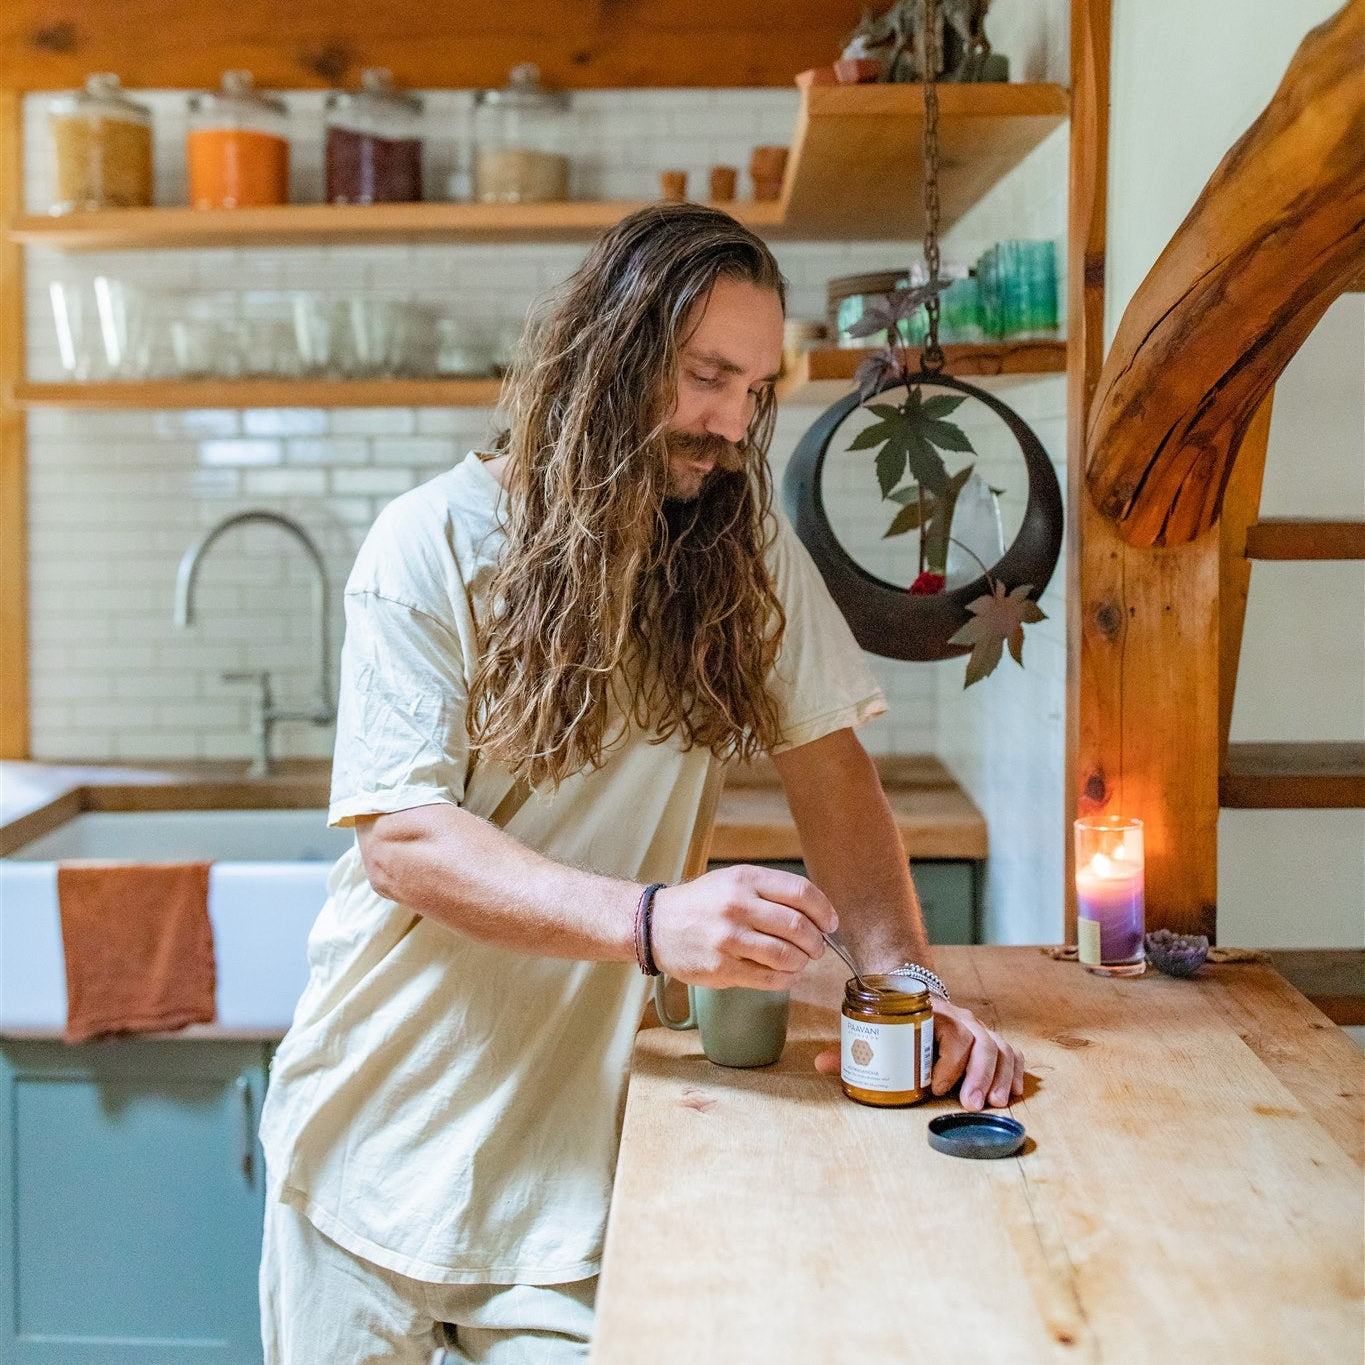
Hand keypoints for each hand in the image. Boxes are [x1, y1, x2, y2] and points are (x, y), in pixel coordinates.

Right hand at [650, 864, 836, 990]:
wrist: (656, 925)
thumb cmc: (702, 903)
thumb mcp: (733, 881)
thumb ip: (770, 892)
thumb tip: (816, 915)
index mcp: (744, 879)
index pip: (800, 893)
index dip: (824, 910)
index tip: (830, 923)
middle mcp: (737, 906)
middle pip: (798, 926)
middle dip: (817, 941)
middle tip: (817, 947)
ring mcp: (729, 939)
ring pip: (787, 955)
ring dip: (803, 962)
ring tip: (800, 961)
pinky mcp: (722, 968)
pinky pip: (769, 979)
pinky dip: (787, 980)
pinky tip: (786, 976)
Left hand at [814, 998, 1024, 1110]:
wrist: (913, 992)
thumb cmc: (894, 1021)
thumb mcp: (874, 1031)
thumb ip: (851, 1048)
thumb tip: (819, 1062)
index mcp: (935, 1016)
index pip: (952, 1036)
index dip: (948, 1063)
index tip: (936, 1087)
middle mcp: (962, 1020)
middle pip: (983, 1043)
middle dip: (979, 1075)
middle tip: (971, 1104)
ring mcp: (980, 1030)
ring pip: (1001, 1049)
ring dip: (1000, 1077)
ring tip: (995, 1104)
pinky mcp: (991, 1042)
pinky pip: (1011, 1054)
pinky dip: (1015, 1073)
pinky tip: (1012, 1094)